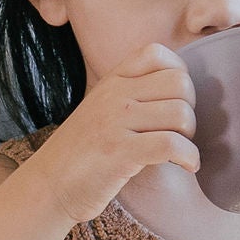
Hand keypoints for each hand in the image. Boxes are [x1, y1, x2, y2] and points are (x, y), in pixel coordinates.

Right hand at [18, 45, 195, 226]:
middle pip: (180, 83)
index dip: (179, 74)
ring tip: (180, 151)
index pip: (157, 53)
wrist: (48, 186)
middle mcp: (114, 95)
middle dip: (191, 109)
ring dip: (190, 137)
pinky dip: (190, 158)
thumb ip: (131, 93)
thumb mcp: (102, 109)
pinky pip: (171, 145)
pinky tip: (187, 166)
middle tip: (180, 132)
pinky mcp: (119, 152)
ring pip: (180, 113)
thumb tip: (177, 88)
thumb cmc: (82, 153)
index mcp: (111, 81)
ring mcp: (115, 122)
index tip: (175, 101)